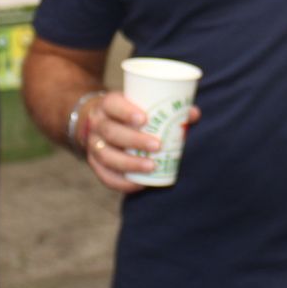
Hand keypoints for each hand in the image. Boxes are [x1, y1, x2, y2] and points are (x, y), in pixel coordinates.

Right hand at [82, 91, 201, 192]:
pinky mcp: (94, 163)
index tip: (144, 119)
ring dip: (129, 163)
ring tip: (151, 166)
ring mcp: (93, 145)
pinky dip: (122, 182)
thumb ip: (167, 108)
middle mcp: (96, 124)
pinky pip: (105, 176)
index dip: (125, 111)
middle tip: (157, 145)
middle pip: (111, 132)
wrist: (102, 121)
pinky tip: (140, 183)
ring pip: (106, 155)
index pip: (112, 104)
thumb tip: (193, 114)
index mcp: (107, 104)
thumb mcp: (141, 104)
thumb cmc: (129, 112)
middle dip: (134, 140)